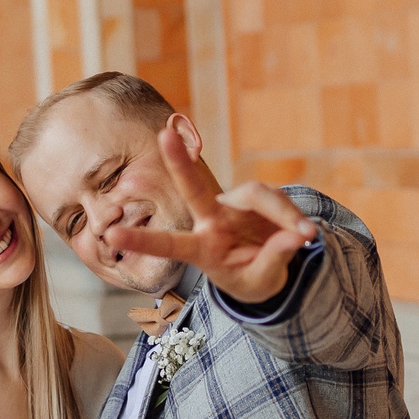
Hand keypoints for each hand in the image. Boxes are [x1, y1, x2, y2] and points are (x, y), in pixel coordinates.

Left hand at [104, 124, 319, 305]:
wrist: (272, 269)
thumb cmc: (255, 280)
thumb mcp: (262, 283)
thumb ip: (273, 260)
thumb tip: (293, 237)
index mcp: (201, 249)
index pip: (168, 244)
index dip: (142, 239)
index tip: (111, 233)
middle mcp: (212, 221)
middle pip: (194, 188)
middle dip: (180, 162)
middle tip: (164, 136)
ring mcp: (235, 205)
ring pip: (256, 194)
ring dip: (283, 214)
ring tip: (306, 236)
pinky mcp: (257, 197)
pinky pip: (277, 199)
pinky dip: (293, 216)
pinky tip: (307, 234)